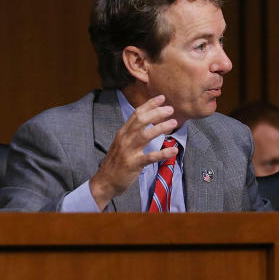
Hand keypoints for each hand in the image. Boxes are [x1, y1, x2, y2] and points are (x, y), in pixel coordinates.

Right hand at [89, 95, 177, 210]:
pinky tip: (173, 150)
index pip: (136, 114)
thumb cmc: (117, 161)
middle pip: (141, 121)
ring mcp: (129, 151)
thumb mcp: (123, 143)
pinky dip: (162, 153)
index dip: (149, 105)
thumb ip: (134, 132)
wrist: (104, 182)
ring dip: (160, 128)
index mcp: (123, 133)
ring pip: (145, 135)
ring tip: (174, 123)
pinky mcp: (133, 164)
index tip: (162, 98)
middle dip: (156, 113)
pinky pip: (149, 157)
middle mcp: (125, 139)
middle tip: (171, 109)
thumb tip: (149, 120)